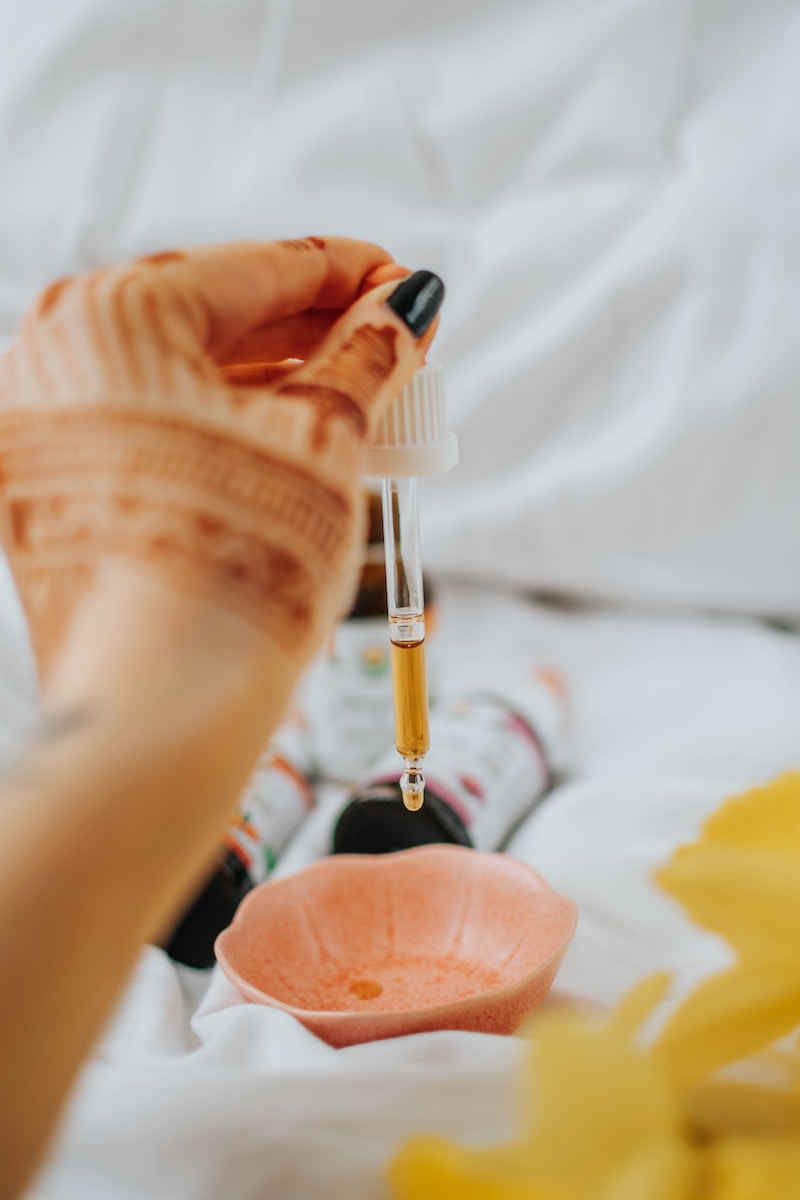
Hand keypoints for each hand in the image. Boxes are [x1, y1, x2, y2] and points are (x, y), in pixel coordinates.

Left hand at [0, 239, 442, 703]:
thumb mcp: (323, 442)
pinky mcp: (51, 484)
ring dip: (279, 377)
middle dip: (316, 327)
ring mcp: (43, 423)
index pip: (256, 269)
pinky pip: (156, 423)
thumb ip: (368, 356)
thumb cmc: (239, 570)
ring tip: (362, 390)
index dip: (349, 271)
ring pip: (185, 373)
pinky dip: (230, 421)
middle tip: (394, 338)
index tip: (405, 280)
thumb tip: (410, 305)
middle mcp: (56, 354)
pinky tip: (297, 430)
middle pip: (215, 316)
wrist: (160, 717)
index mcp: (111, 317)